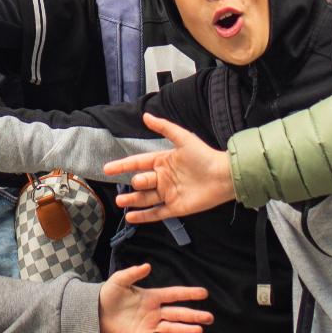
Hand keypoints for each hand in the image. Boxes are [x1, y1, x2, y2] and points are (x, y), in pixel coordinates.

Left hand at [97, 264, 214, 332]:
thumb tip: (147, 266)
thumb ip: (132, 274)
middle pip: (178, 313)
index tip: (204, 293)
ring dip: (185, 329)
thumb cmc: (109, 294)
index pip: (174, 294)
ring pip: (171, 327)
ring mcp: (150, 325)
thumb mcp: (119, 281)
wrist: (96, 312)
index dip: (189, 294)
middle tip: (210, 317)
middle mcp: (155, 311)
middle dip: (194, 315)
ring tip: (200, 331)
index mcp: (152, 296)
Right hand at [104, 113, 234, 222]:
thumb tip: (146, 115)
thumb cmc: (204, 155)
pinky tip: (131, 217)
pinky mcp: (176, 208)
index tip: (108, 169)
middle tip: (131, 185)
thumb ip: (164, 127)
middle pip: (141, 181)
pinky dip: (143, 216)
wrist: (223, 176)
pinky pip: (156, 213)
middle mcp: (164, 178)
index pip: (138, 163)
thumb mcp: (183, 138)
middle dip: (133, 184)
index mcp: (163, 161)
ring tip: (120, 201)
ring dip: (132, 200)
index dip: (123, 165)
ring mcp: (169, 194)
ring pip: (145, 198)